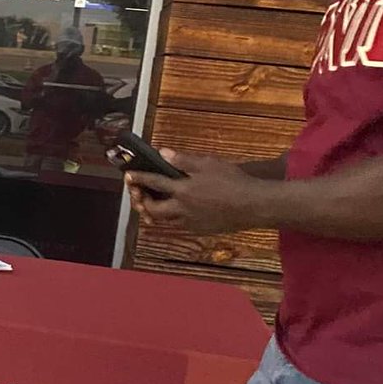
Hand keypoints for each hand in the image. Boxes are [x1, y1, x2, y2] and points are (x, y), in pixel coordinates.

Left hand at [126, 149, 266, 234]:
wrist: (253, 205)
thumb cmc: (234, 181)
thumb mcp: (209, 164)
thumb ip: (184, 160)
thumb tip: (164, 153)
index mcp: (183, 190)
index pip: (154, 183)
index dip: (139, 178)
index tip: (128, 176)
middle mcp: (183, 209)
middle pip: (153, 210)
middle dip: (143, 203)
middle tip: (140, 195)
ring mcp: (191, 222)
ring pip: (166, 221)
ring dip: (157, 213)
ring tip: (155, 204)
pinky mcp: (201, 230)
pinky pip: (181, 226)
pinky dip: (174, 218)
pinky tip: (179, 211)